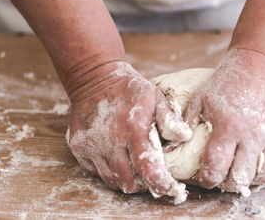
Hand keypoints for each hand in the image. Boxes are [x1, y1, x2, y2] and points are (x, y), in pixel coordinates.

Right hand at [67, 61, 191, 194]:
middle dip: (142, 184)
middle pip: (128, 181)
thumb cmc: (130, 89)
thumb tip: (186, 137)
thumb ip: (170, 120)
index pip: (147, 169)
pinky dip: (109, 170)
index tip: (167, 186)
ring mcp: (90, 144)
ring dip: (125, 179)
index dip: (159, 183)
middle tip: (150, 176)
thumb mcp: (155, 97)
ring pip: (111, 180)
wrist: (95, 78)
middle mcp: (109, 139)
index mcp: (133, 127)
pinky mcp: (78, 146)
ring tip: (134, 168)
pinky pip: (96, 171)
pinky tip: (117, 157)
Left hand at [183, 49, 264, 194]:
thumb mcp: (201, 98)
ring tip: (248, 172)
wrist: (258, 63)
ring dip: (256, 180)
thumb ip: (186, 123)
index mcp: (227, 127)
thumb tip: (170, 146)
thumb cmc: (226, 82)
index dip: (207, 180)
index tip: (206, 179)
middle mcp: (252, 135)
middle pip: (241, 178)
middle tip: (226, 178)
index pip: (215, 168)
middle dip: (230, 184)